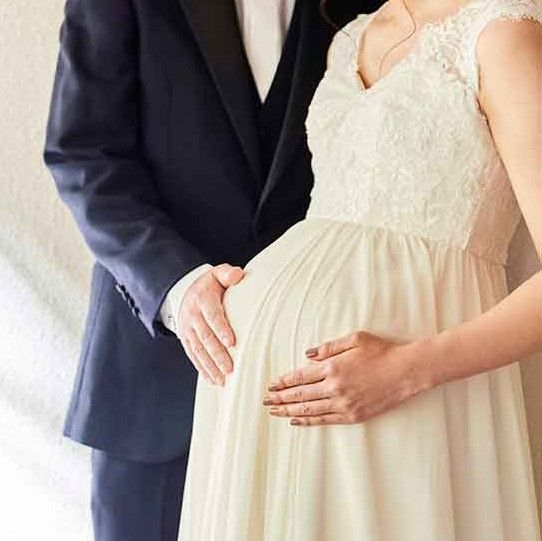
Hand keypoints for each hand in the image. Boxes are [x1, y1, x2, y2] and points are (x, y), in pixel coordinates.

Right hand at [178, 263, 244, 385]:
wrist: (187, 290)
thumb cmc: (210, 285)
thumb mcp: (218, 274)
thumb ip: (228, 273)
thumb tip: (238, 274)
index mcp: (202, 299)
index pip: (212, 316)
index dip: (221, 329)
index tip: (232, 342)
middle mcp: (192, 315)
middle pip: (205, 337)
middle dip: (217, 354)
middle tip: (229, 368)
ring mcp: (187, 329)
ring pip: (198, 350)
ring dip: (210, 366)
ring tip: (222, 379)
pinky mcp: (185, 339)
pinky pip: (193, 355)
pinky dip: (202, 369)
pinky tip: (212, 379)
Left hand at [263, 331, 431, 425]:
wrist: (406, 372)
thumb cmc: (381, 351)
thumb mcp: (354, 339)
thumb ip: (329, 347)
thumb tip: (307, 354)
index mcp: (332, 367)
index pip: (300, 376)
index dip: (283, 381)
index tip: (270, 384)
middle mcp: (334, 387)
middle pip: (300, 394)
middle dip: (280, 398)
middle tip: (265, 400)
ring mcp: (343, 404)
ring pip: (309, 409)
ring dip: (289, 411)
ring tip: (274, 412)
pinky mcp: (353, 415)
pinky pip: (324, 420)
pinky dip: (308, 421)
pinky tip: (296, 421)